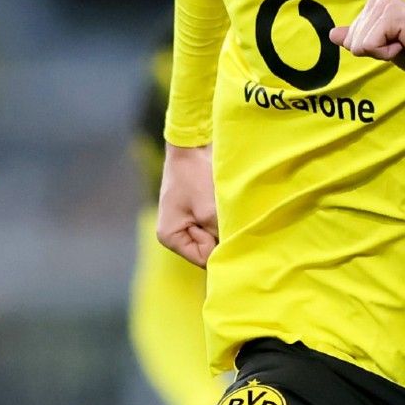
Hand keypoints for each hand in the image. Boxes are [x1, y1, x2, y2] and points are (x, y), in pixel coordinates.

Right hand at [156, 142, 218, 266]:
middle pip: (208, 249)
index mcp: (169, 237)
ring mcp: (185, 223)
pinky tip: (219, 201)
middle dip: (219, 234)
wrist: (192, 145)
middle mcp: (175, 234)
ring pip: (213, 236)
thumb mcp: (209, 210)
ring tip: (218, 204)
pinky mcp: (195, 213)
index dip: (216, 244)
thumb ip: (219, 235)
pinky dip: (220, 216)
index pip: (203, 258)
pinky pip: (213, 224)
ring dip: (221, 223)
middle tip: (218, 211)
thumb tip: (235, 251)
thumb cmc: (195, 175)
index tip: (215, 220)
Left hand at [328, 0, 404, 79]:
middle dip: (375, 50)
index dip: (372, 49)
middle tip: (402, 43)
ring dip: (382, 52)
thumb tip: (332, 34)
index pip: (350, 36)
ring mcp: (385, 3)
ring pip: (358, 44)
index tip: (396, 42)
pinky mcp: (391, 14)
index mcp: (376, 1)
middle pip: (351, 40)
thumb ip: (358, 37)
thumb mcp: (382, 46)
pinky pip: (368, 47)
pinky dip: (387, 53)